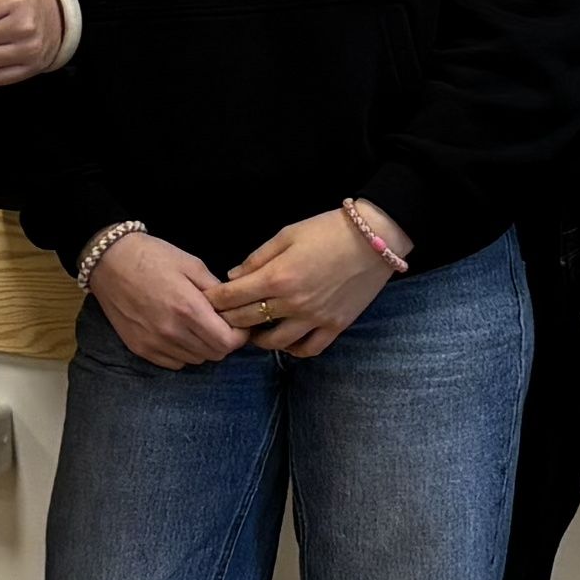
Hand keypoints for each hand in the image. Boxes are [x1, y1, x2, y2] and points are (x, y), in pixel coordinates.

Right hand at [84, 227, 246, 370]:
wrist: (108, 261)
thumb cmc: (152, 256)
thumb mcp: (191, 264)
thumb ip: (216, 289)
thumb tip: (232, 309)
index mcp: (188, 308)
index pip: (228, 342)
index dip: (239, 335)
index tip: (238, 323)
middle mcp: (172, 332)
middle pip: (214, 354)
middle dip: (223, 340)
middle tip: (219, 323)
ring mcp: (154, 343)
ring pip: (195, 360)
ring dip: (203, 347)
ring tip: (197, 326)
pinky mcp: (140, 349)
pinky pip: (174, 363)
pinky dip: (183, 352)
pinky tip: (178, 333)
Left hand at [213, 207, 393, 360]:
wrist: (374, 238)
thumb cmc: (327, 230)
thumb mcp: (286, 235)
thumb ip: (256, 258)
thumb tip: (232, 276)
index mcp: (277, 277)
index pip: (232, 298)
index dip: (214, 300)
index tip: (205, 302)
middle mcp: (293, 303)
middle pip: (247, 321)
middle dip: (227, 320)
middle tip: (219, 318)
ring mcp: (315, 318)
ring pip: (275, 343)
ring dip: (258, 338)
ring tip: (252, 330)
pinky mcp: (336, 326)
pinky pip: (308, 349)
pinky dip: (293, 349)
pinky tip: (285, 340)